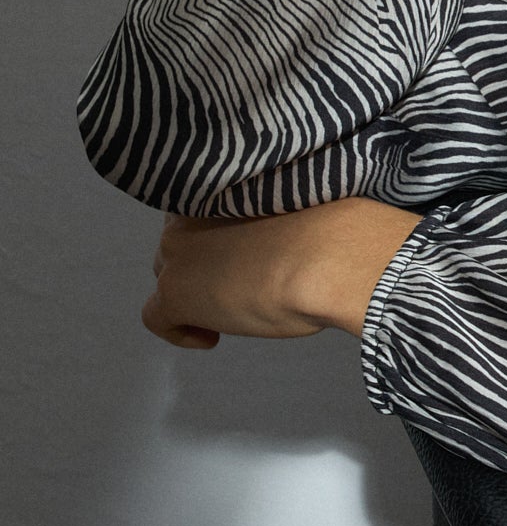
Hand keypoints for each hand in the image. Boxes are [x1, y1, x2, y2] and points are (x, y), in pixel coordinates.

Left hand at [143, 201, 423, 349]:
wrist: (329, 256)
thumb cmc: (331, 231)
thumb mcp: (296, 214)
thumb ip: (271, 220)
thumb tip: (281, 240)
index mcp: (218, 187)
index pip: (199, 215)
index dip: (218, 240)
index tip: (245, 258)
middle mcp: (187, 215)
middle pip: (179, 248)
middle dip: (203, 268)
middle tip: (241, 288)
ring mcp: (176, 254)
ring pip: (168, 279)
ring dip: (195, 296)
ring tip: (233, 313)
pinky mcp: (174, 293)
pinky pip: (157, 319)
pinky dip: (180, 332)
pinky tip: (211, 338)